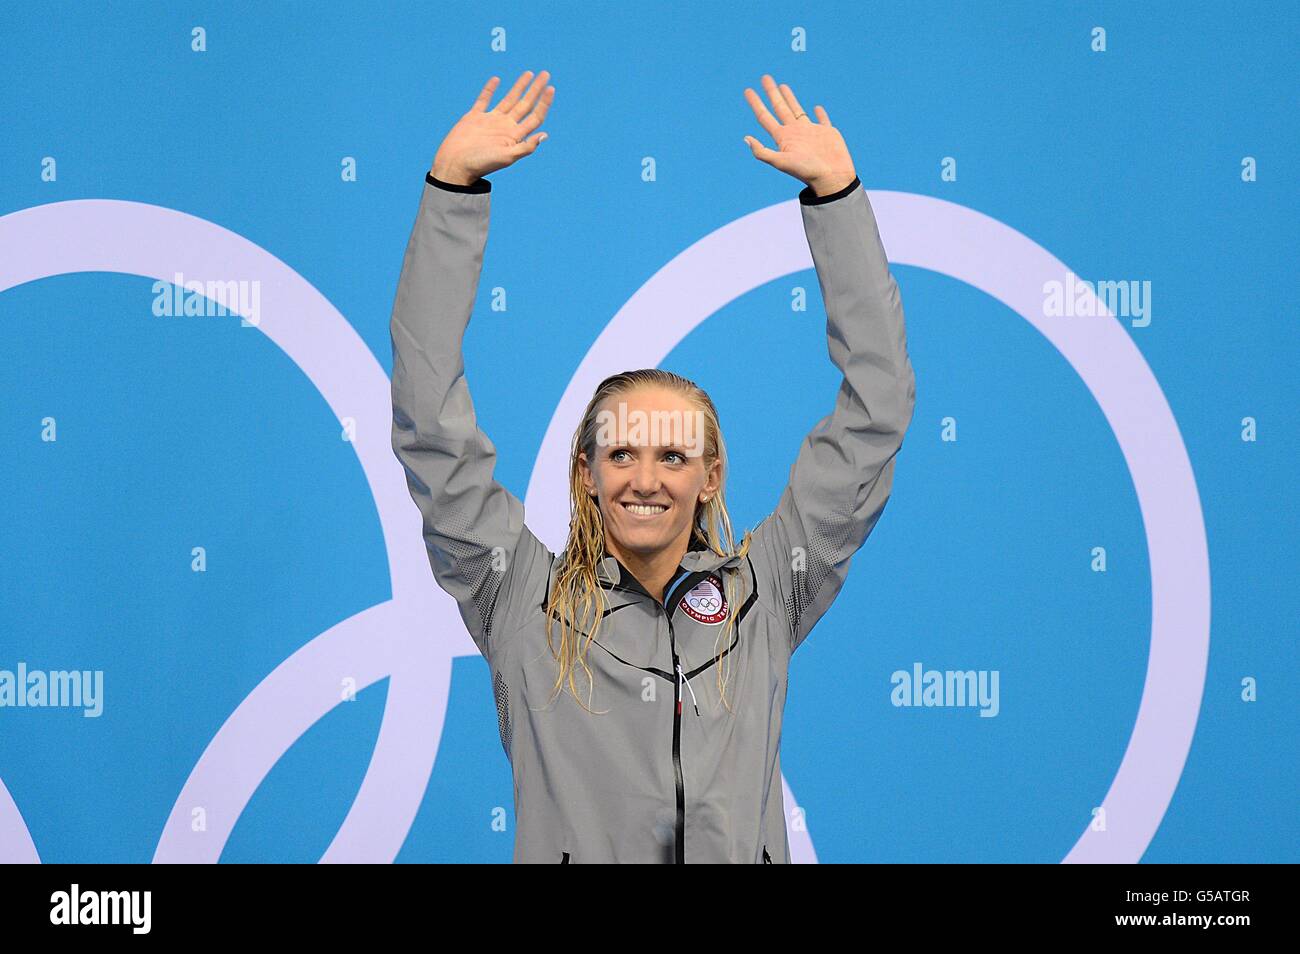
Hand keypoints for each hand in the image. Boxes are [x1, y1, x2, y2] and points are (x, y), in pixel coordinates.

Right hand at [431, 70, 554, 184]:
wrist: (455, 164)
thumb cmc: (481, 164)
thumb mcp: (507, 157)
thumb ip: (526, 147)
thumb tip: (545, 135)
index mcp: (514, 136)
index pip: (534, 117)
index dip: (544, 103)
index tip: (550, 88)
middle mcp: (505, 127)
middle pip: (525, 104)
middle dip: (535, 89)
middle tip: (545, 74)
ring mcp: (490, 121)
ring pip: (509, 99)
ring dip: (519, 87)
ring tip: (529, 73)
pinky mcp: (474, 117)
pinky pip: (484, 100)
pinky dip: (490, 89)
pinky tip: (497, 79)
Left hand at [742, 75, 856, 195]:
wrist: (832, 178)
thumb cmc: (807, 171)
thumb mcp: (782, 162)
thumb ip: (763, 152)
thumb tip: (746, 138)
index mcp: (783, 138)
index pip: (765, 117)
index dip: (756, 103)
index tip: (747, 90)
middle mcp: (794, 133)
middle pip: (779, 108)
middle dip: (771, 93)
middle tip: (765, 78)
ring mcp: (810, 132)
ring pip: (797, 110)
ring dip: (790, 98)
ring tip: (783, 86)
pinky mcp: (827, 133)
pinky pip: (822, 119)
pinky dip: (819, 113)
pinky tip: (816, 108)